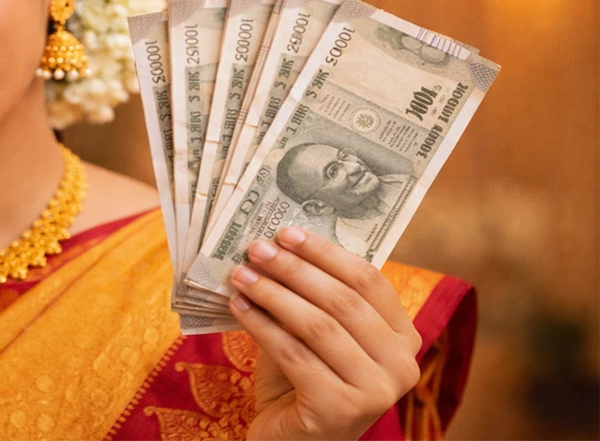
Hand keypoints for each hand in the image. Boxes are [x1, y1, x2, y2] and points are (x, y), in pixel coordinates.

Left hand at [228, 227, 421, 440]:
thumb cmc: (302, 382)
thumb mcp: (313, 335)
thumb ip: (311, 297)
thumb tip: (277, 244)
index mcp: (404, 339)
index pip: (369, 281)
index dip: (326, 253)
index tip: (286, 232)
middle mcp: (401, 366)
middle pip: (344, 301)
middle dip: (295, 269)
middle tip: (256, 248)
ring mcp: (376, 392)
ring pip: (319, 326)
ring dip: (273, 294)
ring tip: (240, 275)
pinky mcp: (340, 410)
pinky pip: (294, 355)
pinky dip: (261, 326)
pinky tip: (237, 306)